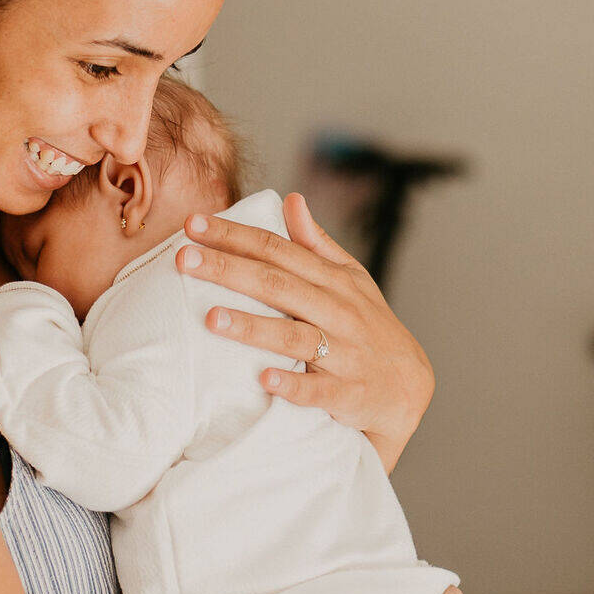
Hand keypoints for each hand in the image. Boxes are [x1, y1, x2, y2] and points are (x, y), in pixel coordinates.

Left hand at [175, 193, 434, 470]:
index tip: (192, 224)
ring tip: (210, 319)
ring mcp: (344, 354)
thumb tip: (291, 199)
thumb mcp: (352, 279)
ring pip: (294, 337)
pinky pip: (317, 390)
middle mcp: (338, 311)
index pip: (277, 250)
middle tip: (183, 260)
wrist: (410, 386)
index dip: (235, 235)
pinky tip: (263, 379)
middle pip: (278, 285)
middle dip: (229, 270)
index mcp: (332, 280)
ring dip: (253, 327)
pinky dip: (292, 385)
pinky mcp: (347, 395)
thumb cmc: (370, 326)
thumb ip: (317, 243)